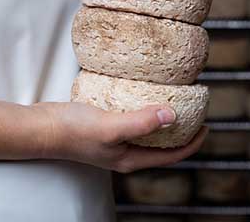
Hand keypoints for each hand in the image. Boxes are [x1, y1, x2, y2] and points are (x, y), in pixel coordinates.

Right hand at [36, 101, 206, 172]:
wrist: (41, 127)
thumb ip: (141, 122)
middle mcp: (124, 152)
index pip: (171, 155)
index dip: (193, 143)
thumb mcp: (110, 125)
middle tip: (194, 110)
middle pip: (161, 145)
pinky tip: (137, 90)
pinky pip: (129, 118)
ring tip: (170, 98)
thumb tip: (173, 115)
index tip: (207, 125)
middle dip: (180, 131)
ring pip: (145, 132)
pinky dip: (139, 107)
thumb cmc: (72, 131)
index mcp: (130, 158)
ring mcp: (112, 140)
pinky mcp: (101, 126)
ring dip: (160, 119)